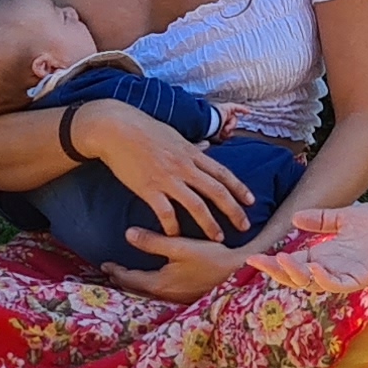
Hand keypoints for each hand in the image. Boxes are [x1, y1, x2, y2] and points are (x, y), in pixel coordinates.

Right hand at [77, 101, 256, 240]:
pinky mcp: (148, 188)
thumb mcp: (175, 135)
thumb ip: (192, 146)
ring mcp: (167, 178)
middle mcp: (184, 166)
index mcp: (192, 153)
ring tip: (217, 238)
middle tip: (244, 226)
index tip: (251, 202)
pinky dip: (173, 226)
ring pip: (196, 205)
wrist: (116, 128)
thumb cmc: (144, 129)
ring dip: (209, 223)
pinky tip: (176, 236)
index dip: (239, 189)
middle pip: (216, 191)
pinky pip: (165, 212)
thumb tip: (206, 147)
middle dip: (233, 210)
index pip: (223, 173)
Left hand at [101, 229, 262, 302]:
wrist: (241, 273)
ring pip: (148, 294)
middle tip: (111, 272)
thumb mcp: (181, 246)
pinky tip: (154, 280)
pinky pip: (161, 293)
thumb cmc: (212, 258)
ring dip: (136, 284)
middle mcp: (166, 295)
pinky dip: (150, 286)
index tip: (104, 264)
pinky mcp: (188, 297)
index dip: (116, 271)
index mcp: (160, 283)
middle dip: (123, 280)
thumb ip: (153, 241)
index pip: (130, 279)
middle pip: (137, 290)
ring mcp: (178, 299)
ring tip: (128, 276)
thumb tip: (128, 233)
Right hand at [250, 205, 367, 296]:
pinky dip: (323, 278)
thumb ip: (322, 219)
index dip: (274, 263)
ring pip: (313, 284)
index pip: (294, 264)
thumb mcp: (345, 217)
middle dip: (276, 271)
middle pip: (298, 277)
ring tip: (279, 260)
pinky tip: (311, 267)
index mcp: (327, 255)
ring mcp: (346, 274)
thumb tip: (295, 218)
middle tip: (258, 261)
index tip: (254, 256)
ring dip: (295, 275)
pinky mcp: (361, 278)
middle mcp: (333, 268)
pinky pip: (338, 284)